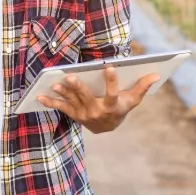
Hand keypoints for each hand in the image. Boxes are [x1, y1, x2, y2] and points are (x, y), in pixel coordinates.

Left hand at [37, 67, 159, 133]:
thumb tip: (156, 74)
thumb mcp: (132, 99)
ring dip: (63, 93)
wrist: (108, 127)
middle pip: (87, 98)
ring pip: (72, 102)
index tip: (109, 67)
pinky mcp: (74, 115)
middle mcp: (97, 112)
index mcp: (113, 107)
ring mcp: (84, 114)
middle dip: (78, 87)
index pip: (113, 93)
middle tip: (71, 76)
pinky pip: (61, 108)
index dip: (112, 81)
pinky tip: (39, 96)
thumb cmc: (121, 108)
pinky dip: (50, 102)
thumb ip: (142, 87)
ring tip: (55, 84)